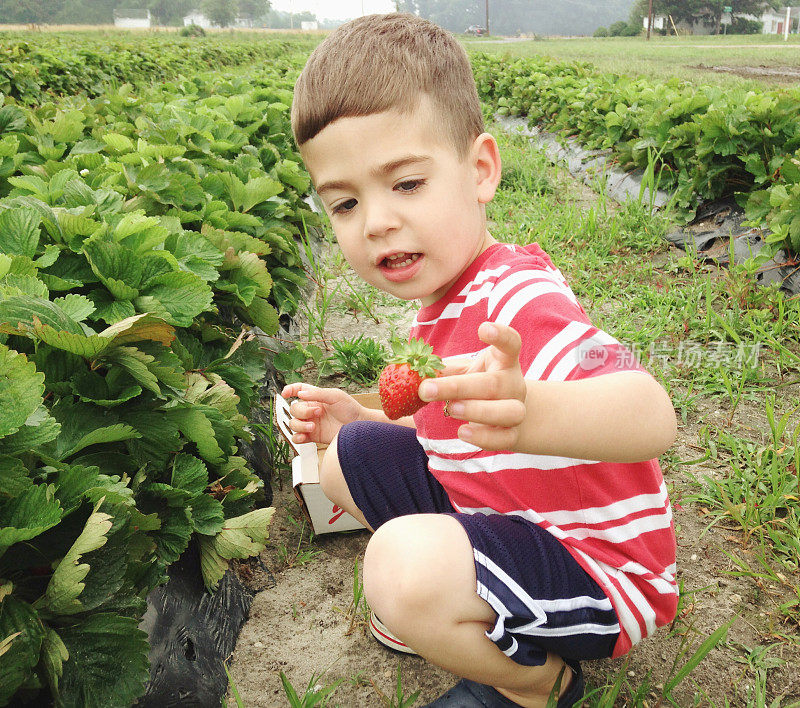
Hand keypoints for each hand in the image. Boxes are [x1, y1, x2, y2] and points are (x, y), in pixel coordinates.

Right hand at [280, 383, 364, 445]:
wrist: (358, 426)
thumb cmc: (350, 409)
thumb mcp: (335, 396)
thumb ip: (317, 394)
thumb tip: (300, 394)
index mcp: (315, 397)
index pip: (298, 390)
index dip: (290, 389)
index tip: (286, 393)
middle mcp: (311, 410)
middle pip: (293, 409)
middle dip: (303, 411)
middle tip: (318, 413)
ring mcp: (310, 423)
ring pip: (293, 424)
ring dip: (300, 425)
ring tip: (313, 427)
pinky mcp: (312, 436)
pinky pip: (297, 438)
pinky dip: (297, 437)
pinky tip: (305, 436)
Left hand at [418, 322, 526, 450]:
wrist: (504, 413)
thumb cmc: (477, 386)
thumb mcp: (462, 372)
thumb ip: (440, 370)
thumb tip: (411, 370)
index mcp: (503, 361)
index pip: (511, 344)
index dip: (501, 335)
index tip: (483, 329)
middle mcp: (513, 383)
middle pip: (495, 384)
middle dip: (459, 387)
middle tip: (426, 389)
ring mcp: (517, 409)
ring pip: (510, 412)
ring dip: (478, 411)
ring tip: (450, 410)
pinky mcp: (513, 433)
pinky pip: (505, 439)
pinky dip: (484, 437)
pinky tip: (462, 432)